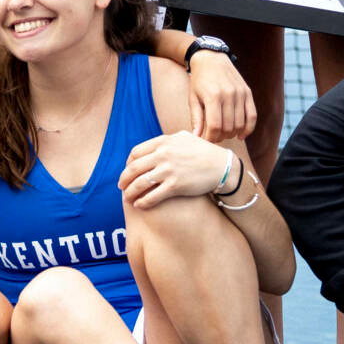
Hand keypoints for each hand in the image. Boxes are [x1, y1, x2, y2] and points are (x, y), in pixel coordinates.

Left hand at [118, 131, 237, 207]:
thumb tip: (156, 144)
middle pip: (134, 168)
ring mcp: (169, 170)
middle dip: (124, 179)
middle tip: (121, 186)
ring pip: (140, 183)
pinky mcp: (175, 185)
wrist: (222, 166)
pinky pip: (152, 196)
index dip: (128, 163)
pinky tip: (139, 205)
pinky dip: (143, 202)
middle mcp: (163, 154)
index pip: (136, 152)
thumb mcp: (185, 137)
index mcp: (164, 141)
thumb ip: (168, 139)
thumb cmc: (204, 152)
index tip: (127, 171)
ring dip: (130, 192)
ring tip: (127, 198)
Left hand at [185, 50, 254, 141]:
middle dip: (220, 137)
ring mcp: (240, 93)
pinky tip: (241, 135)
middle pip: (228, 127)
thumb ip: (196, 118)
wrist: (211, 59)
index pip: (215, 126)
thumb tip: (196, 137)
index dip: (211, 138)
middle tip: (214, 137)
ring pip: (240, 124)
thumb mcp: (193, 98)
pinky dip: (248, 128)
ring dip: (232, 134)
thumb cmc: (199, 80)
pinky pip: (252, 116)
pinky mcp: (248, 92)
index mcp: (213, 96)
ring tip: (224, 134)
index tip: (206, 140)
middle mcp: (229, 94)